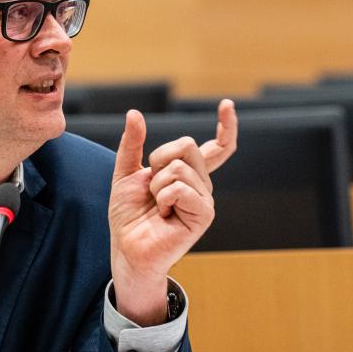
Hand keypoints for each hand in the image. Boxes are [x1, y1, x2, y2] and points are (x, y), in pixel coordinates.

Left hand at [108, 99, 237, 325]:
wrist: (127, 247)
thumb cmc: (128, 215)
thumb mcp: (125, 173)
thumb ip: (132, 144)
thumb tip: (135, 113)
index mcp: (188, 174)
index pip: (217, 147)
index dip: (226, 126)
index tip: (228, 105)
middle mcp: (202, 184)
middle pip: (187, 144)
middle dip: (158, 160)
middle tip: (152, 188)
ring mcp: (205, 199)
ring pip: (180, 167)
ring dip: (157, 185)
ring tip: (158, 206)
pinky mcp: (204, 215)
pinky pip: (181, 188)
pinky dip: (164, 197)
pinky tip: (165, 214)